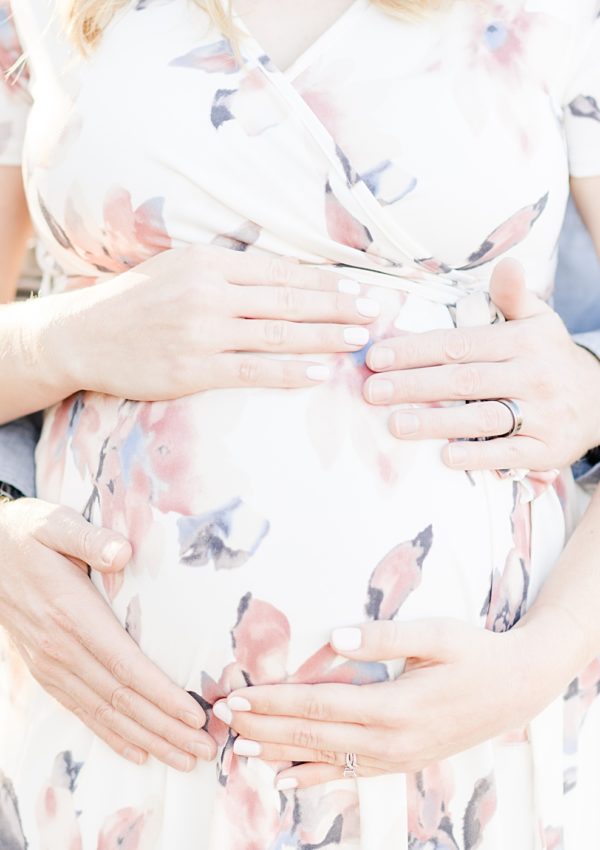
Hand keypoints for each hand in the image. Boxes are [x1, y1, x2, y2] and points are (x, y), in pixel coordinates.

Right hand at [0, 498, 215, 769]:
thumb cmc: (30, 535)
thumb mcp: (57, 524)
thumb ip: (90, 538)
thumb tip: (123, 551)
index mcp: (73, 613)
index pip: (125, 664)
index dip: (161, 693)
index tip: (194, 713)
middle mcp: (61, 648)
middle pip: (121, 699)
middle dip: (165, 728)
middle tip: (205, 748)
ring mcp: (52, 664)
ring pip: (104, 713)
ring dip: (147, 739)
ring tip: (185, 758)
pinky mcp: (47, 671)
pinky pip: (82, 711)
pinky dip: (112, 735)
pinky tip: (139, 751)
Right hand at [41, 246, 378, 400]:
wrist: (82, 335)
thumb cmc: (134, 302)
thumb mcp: (177, 268)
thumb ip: (225, 271)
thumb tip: (280, 278)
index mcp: (208, 262)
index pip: (280, 271)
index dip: (324, 281)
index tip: (359, 286)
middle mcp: (208, 292)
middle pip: (288, 299)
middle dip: (338, 305)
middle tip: (376, 311)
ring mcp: (201, 331)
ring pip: (277, 333)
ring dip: (325, 336)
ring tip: (360, 339)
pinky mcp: (193, 368)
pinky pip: (252, 370)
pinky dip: (290, 371)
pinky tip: (320, 372)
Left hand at [213, 613, 581, 788]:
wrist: (516, 688)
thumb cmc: (474, 653)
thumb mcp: (436, 635)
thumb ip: (384, 636)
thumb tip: (334, 637)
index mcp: (394, 706)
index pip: (318, 705)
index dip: (273, 702)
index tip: (237, 698)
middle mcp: (390, 740)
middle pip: (312, 734)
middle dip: (262, 727)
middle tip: (221, 719)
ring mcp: (395, 757)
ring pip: (325, 758)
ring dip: (278, 752)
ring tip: (238, 751)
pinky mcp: (400, 761)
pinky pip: (348, 773)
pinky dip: (314, 776)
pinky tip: (287, 779)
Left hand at [362, 258, 599, 470]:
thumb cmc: (550, 359)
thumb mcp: (538, 322)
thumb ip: (514, 296)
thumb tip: (507, 264)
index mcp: (523, 341)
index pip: (460, 344)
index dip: (416, 350)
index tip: (377, 356)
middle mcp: (533, 375)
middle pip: (464, 380)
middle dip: (414, 385)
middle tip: (371, 391)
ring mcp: (542, 413)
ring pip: (483, 416)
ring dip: (436, 422)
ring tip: (395, 424)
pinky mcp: (547, 448)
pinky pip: (509, 452)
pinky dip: (479, 454)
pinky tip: (446, 456)